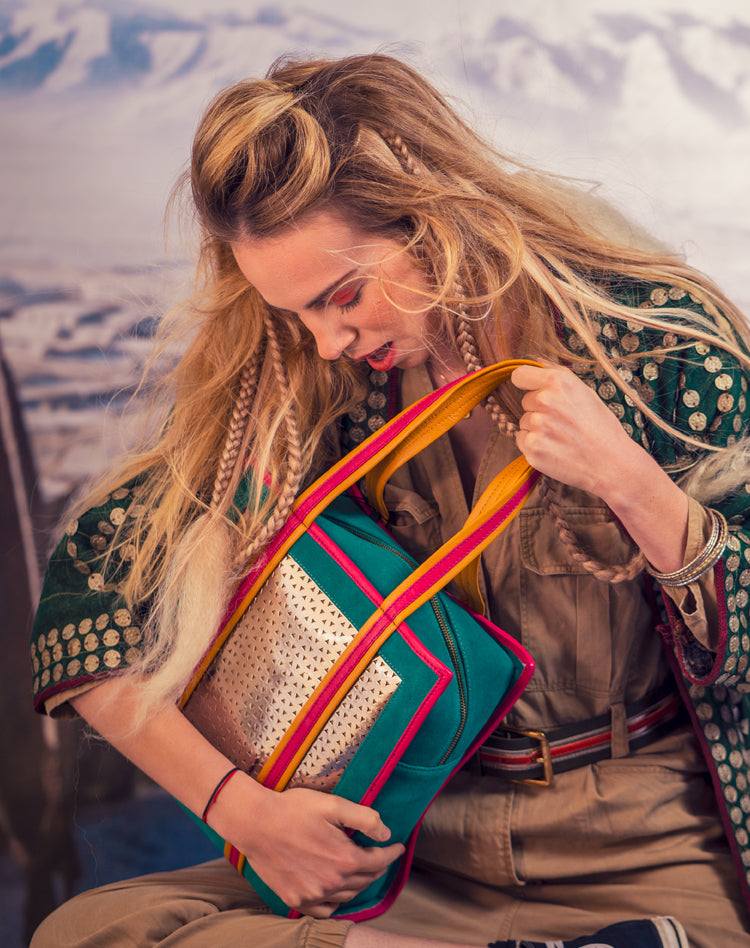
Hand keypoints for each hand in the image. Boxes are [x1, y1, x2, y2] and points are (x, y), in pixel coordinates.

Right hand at [210, 776, 404, 917]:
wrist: (255, 823)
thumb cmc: (293, 810)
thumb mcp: (333, 805)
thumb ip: (364, 818)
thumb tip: (385, 833)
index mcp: (344, 860)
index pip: (379, 862)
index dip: (391, 853)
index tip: (397, 847)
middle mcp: (331, 883)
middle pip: (365, 880)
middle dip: (377, 867)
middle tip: (380, 855)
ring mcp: (312, 895)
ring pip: (347, 896)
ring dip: (358, 883)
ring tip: (360, 870)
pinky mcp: (295, 899)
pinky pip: (324, 910)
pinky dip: (335, 903)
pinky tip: (336, 891)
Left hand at [511, 362, 639, 500]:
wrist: (611, 463)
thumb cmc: (601, 427)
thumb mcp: (585, 392)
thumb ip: (557, 375)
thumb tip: (535, 360)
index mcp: (559, 382)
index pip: (520, 375)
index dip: (526, 383)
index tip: (532, 390)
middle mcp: (545, 400)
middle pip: (525, 401)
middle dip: (539, 409)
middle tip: (563, 422)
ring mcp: (537, 425)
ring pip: (524, 422)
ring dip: (537, 429)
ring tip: (562, 437)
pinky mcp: (532, 447)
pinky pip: (522, 440)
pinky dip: (534, 445)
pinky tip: (555, 449)